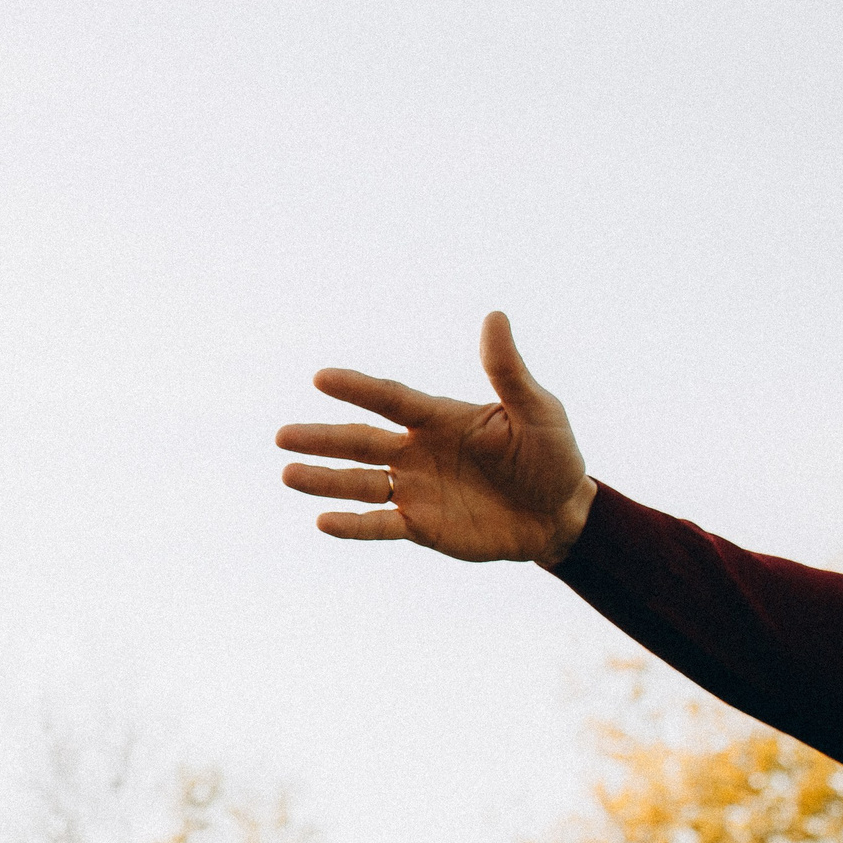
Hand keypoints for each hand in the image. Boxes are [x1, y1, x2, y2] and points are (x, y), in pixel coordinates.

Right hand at [275, 311, 595, 565]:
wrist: (561, 514)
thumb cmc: (552, 455)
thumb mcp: (537, 410)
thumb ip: (507, 371)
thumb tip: (495, 316)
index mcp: (439, 418)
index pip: (390, 400)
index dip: (357, 389)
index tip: (321, 378)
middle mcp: (417, 452)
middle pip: (361, 443)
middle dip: (321, 439)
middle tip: (281, 436)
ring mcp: (416, 490)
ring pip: (360, 484)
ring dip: (324, 480)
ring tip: (288, 475)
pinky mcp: (423, 527)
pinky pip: (381, 525)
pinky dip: (353, 526)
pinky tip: (323, 521)